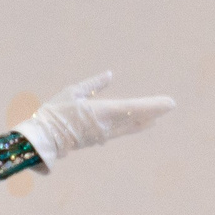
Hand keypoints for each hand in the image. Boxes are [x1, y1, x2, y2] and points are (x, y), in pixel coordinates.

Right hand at [15, 71, 174, 169]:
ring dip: (144, 122)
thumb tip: (109, 75)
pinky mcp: (98, 139)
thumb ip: (93, 84)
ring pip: (129, 127)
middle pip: (136, 119)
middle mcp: (107, 126)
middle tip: (169, 107)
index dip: (154, 106)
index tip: (169, 103)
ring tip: (156, 119)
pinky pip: (120, 132)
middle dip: (153, 112)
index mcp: (103, 111)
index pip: (134, 108)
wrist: (44, 138)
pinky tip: (138, 125)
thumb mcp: (74, 92)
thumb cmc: (56, 111)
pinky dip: (132, 127)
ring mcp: (103, 134)